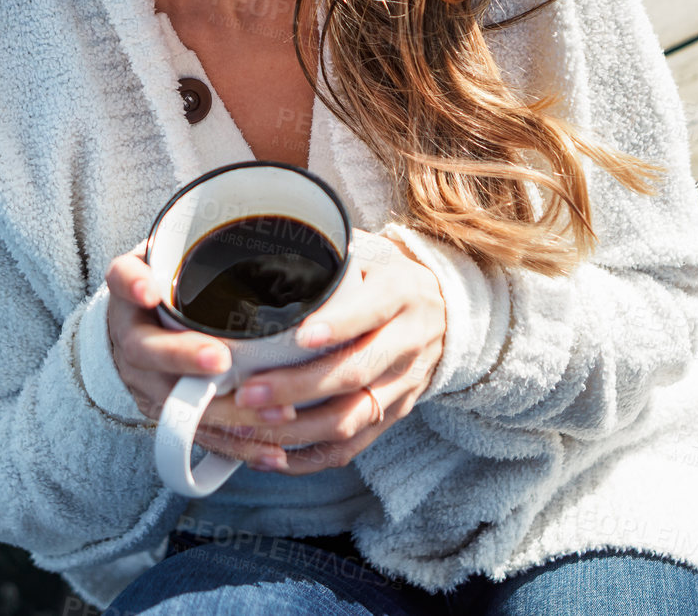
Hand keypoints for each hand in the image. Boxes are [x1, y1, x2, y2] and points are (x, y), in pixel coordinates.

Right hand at [105, 241, 297, 469]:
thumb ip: (210, 239)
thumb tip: (286, 207)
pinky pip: (197, 435)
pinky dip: (236, 447)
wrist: (136, 326)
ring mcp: (144, 380)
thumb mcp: (176, 253)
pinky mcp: (165, 413)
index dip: (133, 285)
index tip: (149, 290)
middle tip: (220, 360)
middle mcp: (130, 337)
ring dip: (220, 411)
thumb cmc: (174, 283)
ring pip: (173, 402)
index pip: (121, 279)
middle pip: (145, 351)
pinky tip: (273, 453)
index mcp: (131, 291)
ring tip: (268, 414)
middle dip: (183, 358)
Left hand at [230, 228, 445, 475]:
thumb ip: (329, 255)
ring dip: (297, 429)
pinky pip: (352, 447)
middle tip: (248, 392)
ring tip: (250, 425)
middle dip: (297, 387)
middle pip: (354, 373)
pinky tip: (270, 455)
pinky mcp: (393, 416)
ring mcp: (402, 386)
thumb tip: (267, 239)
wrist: (449, 314)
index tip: (299, 336)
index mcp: (401, 294)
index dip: (338, 326)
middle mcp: (408, 344)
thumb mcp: (372, 254)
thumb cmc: (388, 278)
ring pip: (351, 418)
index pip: (371, 311)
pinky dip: (309, 458)